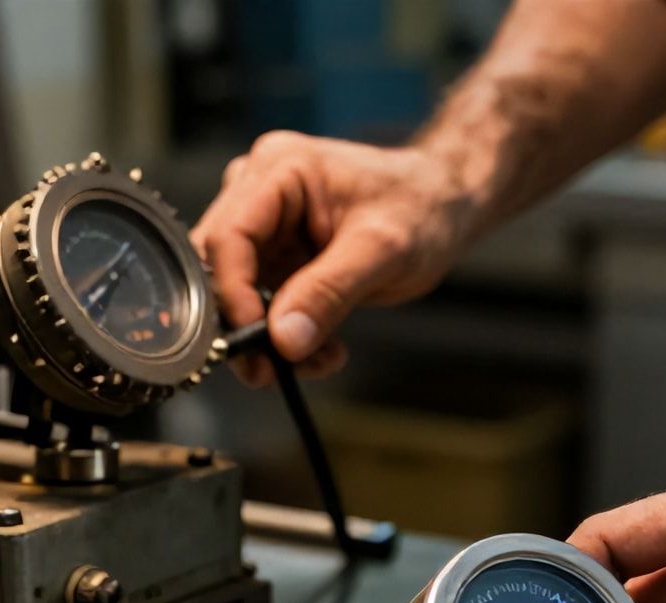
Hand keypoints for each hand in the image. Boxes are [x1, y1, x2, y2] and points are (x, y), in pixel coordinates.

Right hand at [190, 132, 477, 386]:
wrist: (444, 206)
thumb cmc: (421, 206)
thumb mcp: (382, 250)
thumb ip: (330, 293)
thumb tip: (283, 339)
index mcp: (278, 169)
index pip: (228, 236)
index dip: (233, 294)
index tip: (256, 341)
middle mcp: (259, 190)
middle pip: (220, 265)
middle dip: (245, 322)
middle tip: (269, 369)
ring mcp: (266, 224)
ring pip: (237, 292)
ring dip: (269, 336)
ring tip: (315, 360)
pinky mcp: (277, 254)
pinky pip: (262, 303)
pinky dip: (286, 334)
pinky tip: (321, 349)